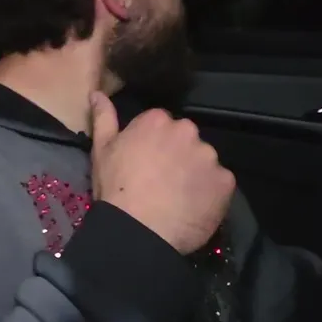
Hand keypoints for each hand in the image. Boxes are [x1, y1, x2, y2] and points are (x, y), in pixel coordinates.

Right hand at [89, 92, 235, 253]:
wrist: (138, 229)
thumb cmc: (115, 188)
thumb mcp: (101, 150)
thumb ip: (103, 117)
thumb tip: (96, 92)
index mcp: (157, 120)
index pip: (161, 126)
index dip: (153, 146)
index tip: (145, 164)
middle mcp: (187, 131)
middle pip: (186, 140)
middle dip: (178, 156)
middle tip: (162, 182)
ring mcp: (209, 156)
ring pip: (204, 161)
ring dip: (195, 174)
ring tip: (178, 198)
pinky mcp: (225, 181)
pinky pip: (219, 184)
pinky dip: (210, 193)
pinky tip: (193, 208)